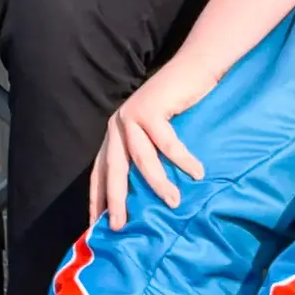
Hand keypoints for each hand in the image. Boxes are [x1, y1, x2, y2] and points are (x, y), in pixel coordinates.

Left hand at [90, 59, 215, 229]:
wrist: (194, 68)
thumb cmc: (181, 106)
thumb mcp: (157, 134)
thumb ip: (149, 154)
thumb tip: (154, 198)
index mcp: (116, 133)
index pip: (100, 171)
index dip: (98, 198)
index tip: (97, 226)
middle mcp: (118, 125)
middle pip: (113, 169)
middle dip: (115, 200)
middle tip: (119, 226)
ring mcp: (132, 115)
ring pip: (141, 159)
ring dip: (158, 183)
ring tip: (173, 202)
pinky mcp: (150, 109)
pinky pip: (166, 143)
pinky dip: (182, 160)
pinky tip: (196, 173)